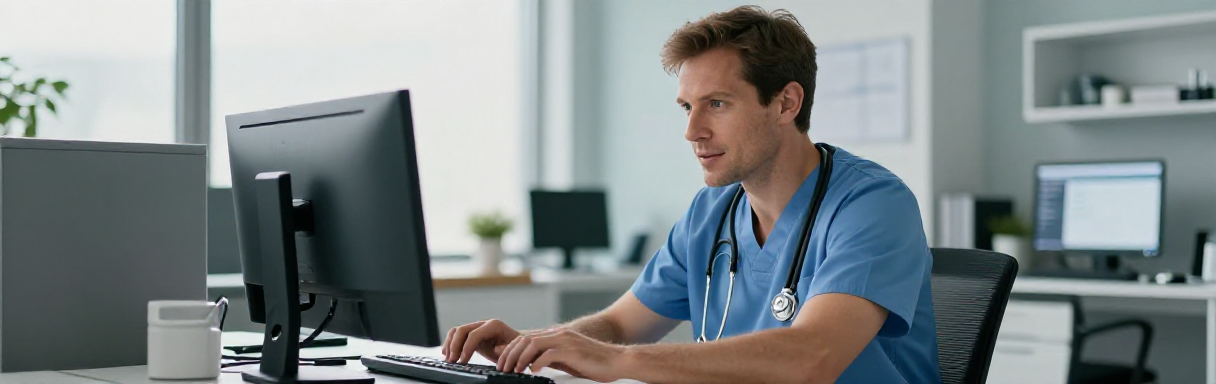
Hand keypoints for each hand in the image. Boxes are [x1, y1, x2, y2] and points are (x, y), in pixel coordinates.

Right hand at [442, 319, 520, 363]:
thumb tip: (494, 353)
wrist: (518, 344)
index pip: (474, 335)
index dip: (466, 348)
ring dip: (450, 344)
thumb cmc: (516, 349)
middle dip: (455, 346)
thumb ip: (502, 351)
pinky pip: (457, 335)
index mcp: (494, 326)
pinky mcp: (472, 334)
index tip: (462, 361)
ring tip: (449, 359)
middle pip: (462, 330)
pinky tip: (448, 354)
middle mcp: (483, 324)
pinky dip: (450, 343)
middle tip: (452, 361)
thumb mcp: (511, 351)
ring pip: (456, 331)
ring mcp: (476, 327)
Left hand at [497, 327, 628, 381]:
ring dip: (520, 358)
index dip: (511, 349)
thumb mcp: (566, 359)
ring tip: (515, 370)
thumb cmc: (594, 363)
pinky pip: (548, 353)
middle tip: (503, 368)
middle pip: (526, 339)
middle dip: (510, 354)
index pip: (526, 338)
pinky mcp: (572, 350)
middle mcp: (559, 334)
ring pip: (533, 344)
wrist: (617, 361)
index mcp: (557, 335)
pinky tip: (532, 371)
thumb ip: (549, 357)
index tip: (502, 361)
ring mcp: (566, 341)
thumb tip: (529, 364)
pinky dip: (537, 362)